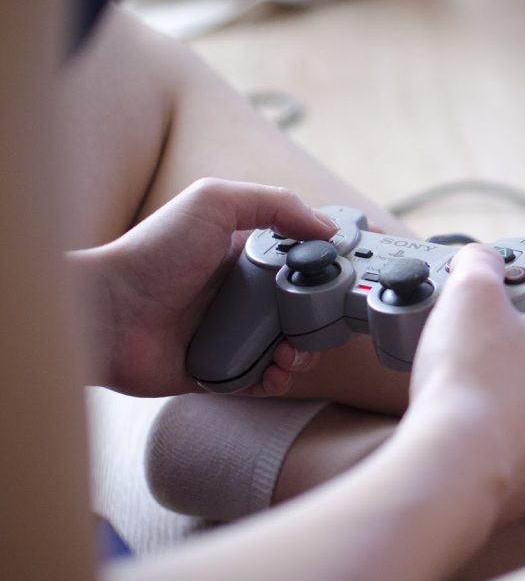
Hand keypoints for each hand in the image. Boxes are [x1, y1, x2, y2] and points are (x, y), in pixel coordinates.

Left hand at [71, 178, 337, 396]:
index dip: (335, 262)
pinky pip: (264, 379)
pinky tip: (274, 370)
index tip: (363, 268)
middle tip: (328, 321)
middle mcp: (243, 292)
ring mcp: (234, 332)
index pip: (305, 256)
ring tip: (292, 351)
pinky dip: (277, 378)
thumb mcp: (215, 201)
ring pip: (292, 346)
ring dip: (305, 352)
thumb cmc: (152, 252)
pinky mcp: (221, 369)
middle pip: (306, 306)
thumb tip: (329, 229)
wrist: (105, 313)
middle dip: (325, 316)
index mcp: (247, 252)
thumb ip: (276, 204)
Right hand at [407, 244, 524, 524]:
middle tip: (473, 371)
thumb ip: (481, 264)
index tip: (484, 334)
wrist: (457, 457)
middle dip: (516, 374)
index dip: (513, 328)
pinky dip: (504, 457)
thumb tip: (483, 257)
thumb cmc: (469, 372)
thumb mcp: (470, 291)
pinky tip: (474, 446)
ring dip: (512, 417)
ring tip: (470, 410)